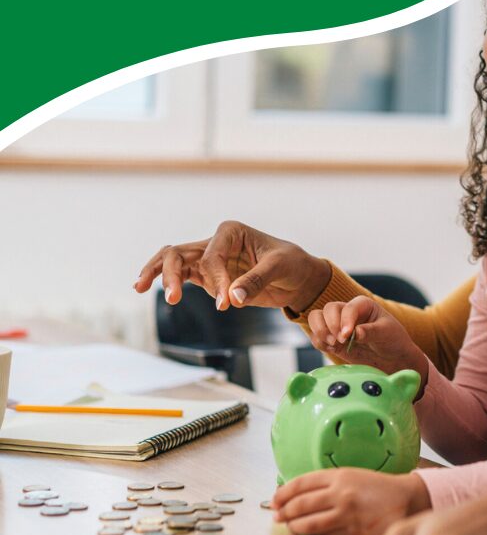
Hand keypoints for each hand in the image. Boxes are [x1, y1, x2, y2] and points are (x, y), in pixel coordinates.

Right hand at [133, 220, 330, 312]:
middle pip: (179, 253)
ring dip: (158, 275)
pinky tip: (144, 288)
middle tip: (172, 298)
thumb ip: (256, 280)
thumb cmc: (292, 264)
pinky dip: (164, 281)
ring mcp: (209, 259)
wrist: (298, 277)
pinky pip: (181, 276)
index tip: (227, 302)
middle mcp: (216, 242)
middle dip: (170, 274)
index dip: (215, 279)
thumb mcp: (280, 268)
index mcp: (231, 232)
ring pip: (172, 261)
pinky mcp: (208, 276)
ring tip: (139, 288)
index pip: (211, 256)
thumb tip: (233, 298)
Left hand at [271, 469, 430, 534]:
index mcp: (339, 475)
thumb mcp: (352, 475)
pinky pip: (324, 534)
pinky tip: (307, 533)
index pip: (302, 483)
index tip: (275, 499)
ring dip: (294, 526)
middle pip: (301, 503)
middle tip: (276, 515)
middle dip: (284, 511)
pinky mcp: (351, 530)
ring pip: (308, 522)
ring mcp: (345, 513)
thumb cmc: (378, 487)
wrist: (405, 499)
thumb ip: (328, 483)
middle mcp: (340, 492)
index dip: (284, 492)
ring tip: (289, 526)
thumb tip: (300, 495)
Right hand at [307, 296, 428, 384]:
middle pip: (327, 309)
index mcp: (362, 305)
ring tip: (334, 344)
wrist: (392, 357)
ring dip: (320, 332)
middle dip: (330, 325)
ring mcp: (338, 325)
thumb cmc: (392, 339)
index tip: (347, 336)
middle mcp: (347, 311)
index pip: (347, 308)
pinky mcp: (332, 340)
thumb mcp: (386, 333)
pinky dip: (319, 342)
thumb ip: (370, 331)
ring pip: (316, 318)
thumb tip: (355, 333)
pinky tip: (333, 349)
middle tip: (340, 341)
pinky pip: (316, 337)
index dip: (345, 321)